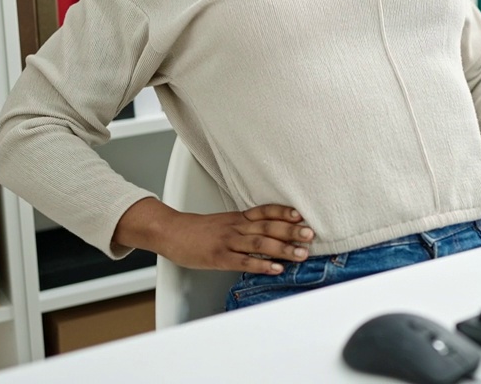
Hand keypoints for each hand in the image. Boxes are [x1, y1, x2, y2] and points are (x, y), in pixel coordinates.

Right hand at [116, 199, 314, 274]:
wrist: (171, 232)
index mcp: (238, 218)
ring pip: (259, 244)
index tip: (301, 216)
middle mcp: (236, 227)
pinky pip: (243, 261)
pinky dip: (261, 265)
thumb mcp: (225, 222)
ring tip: (300, 254)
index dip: (284, 213)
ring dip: (282, 249)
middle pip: (267, 227)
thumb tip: (271, 234)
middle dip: (290, 231)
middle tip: (309, 235)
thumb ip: (246, 227)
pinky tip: (276, 268)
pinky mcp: (219, 257)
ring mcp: (227, 242)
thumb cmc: (199, 230)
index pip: (265, 212)